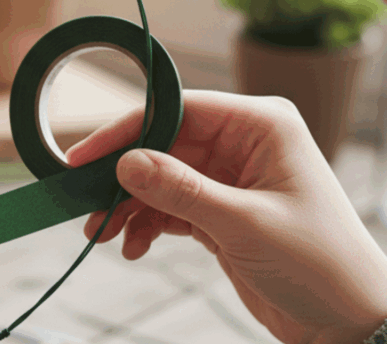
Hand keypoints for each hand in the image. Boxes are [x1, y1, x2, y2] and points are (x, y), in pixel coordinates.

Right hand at [67, 90, 386, 343]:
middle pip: (162, 144)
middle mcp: (243, 144)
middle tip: (85, 202)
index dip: (127, 130)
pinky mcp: (221, 210)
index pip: (178, 109)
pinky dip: (146, 225)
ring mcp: (230, 177)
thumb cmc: (320, 266)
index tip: (84, 155)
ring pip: (159, 178)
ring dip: (128, 205)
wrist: (348, 324)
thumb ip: (181, 190)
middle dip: (122, 177)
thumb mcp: (244, 225)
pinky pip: (168, 206)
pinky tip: (132, 246)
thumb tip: (125, 162)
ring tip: (101, 233)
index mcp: (261, 126)